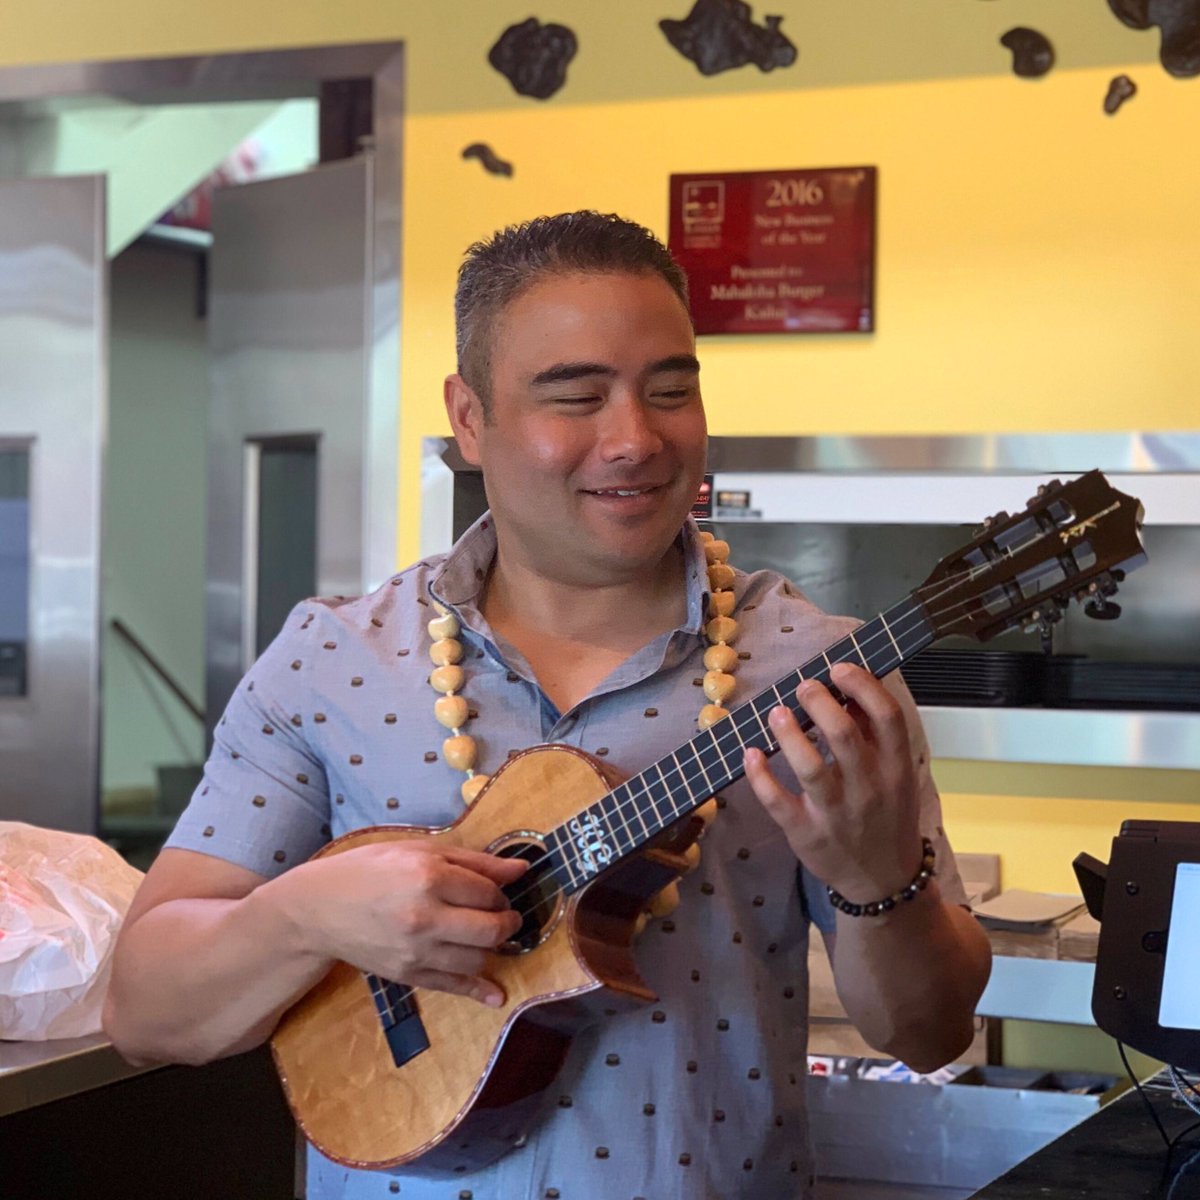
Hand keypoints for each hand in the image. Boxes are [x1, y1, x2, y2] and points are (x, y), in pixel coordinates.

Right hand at [286, 841, 527, 1006]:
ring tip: (486, 936)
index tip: (495, 892)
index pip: (489, 893)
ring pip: (476, 959)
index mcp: (429, 876)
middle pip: (490, 930)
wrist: (320, 907)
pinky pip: (452, 987)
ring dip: (492, 949)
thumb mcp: (421, 850)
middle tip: (505, 917)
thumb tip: (522, 868)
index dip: (500, 893)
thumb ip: (475, 861)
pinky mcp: (407, 975)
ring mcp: (415, 951)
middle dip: (507, 923)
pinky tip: (496, 994)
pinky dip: (479, 991)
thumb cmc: (372, 869)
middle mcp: (425, 916)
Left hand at [744, 662, 922, 902]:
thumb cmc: (887, 816)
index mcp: (896, 769)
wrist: (884, 880)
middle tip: (803, 686)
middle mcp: (869, 789)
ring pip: (810, 767)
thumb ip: (875, 733)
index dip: (863, 685)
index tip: (840, 668)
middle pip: (844, 735)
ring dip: (789, 733)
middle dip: (819, 702)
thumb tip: (850, 686)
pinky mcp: (806, 833)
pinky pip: (778, 801)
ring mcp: (836, 814)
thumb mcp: (895, 775)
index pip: (888, 716)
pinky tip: (750, 753)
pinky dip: (760, 775)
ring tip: (776, 712)